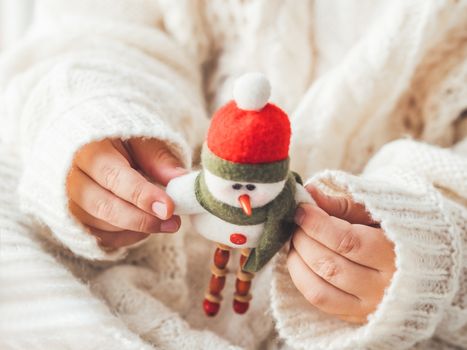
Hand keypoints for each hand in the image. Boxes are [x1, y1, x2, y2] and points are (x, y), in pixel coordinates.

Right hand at [67, 138, 186, 248]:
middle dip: (142, 218)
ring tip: (165, 223)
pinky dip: (124, 237)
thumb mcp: (141, 140)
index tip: (169, 208)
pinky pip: (98, 237)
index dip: (143, 195)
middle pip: (104, 205)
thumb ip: (159, 159)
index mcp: (86, 149)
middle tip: (173, 222)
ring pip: (100, 224)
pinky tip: (145, 229)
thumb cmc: (121, 140)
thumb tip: (182, 180)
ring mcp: (65, 200)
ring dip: (136, 229)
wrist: (90, 145)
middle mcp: (69, 176)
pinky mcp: (71, 219)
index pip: (113, 176)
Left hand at [287, 185, 395, 323]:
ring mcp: (370, 307)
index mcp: (396, 255)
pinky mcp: (356, 317)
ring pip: (320, 289)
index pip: (347, 241)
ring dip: (298, 260)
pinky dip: (302, 279)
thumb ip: (342, 204)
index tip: (302, 209)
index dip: (317, 224)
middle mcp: (385, 288)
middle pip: (330, 265)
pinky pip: (320, 302)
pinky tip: (300, 260)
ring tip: (296, 240)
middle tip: (297, 223)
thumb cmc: (395, 231)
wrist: (423, 265)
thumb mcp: (377, 211)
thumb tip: (310, 192)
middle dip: (304, 240)